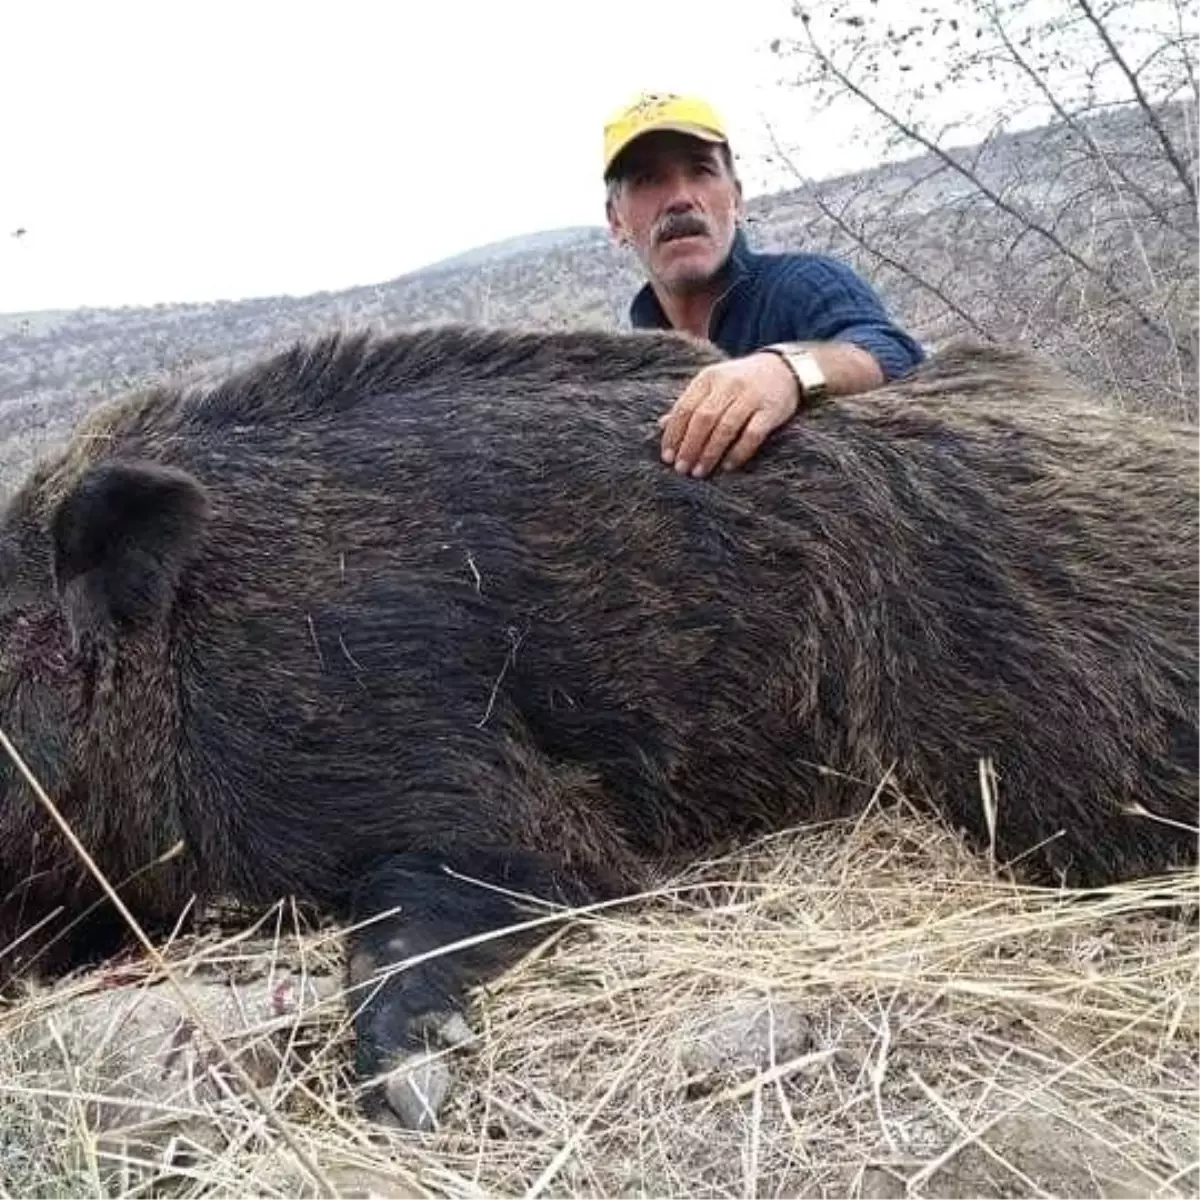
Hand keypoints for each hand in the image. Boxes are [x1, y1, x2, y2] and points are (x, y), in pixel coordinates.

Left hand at [658, 352, 799, 477]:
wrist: (784, 369)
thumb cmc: (740, 382)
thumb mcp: (713, 386)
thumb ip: (690, 404)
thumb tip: (662, 424)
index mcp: (709, 378)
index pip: (685, 408)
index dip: (674, 434)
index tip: (667, 457)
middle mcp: (729, 384)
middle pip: (703, 419)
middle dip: (689, 446)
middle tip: (681, 469)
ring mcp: (751, 397)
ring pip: (725, 428)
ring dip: (710, 453)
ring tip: (699, 472)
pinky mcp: (770, 410)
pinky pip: (752, 435)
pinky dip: (738, 452)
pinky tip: (727, 466)